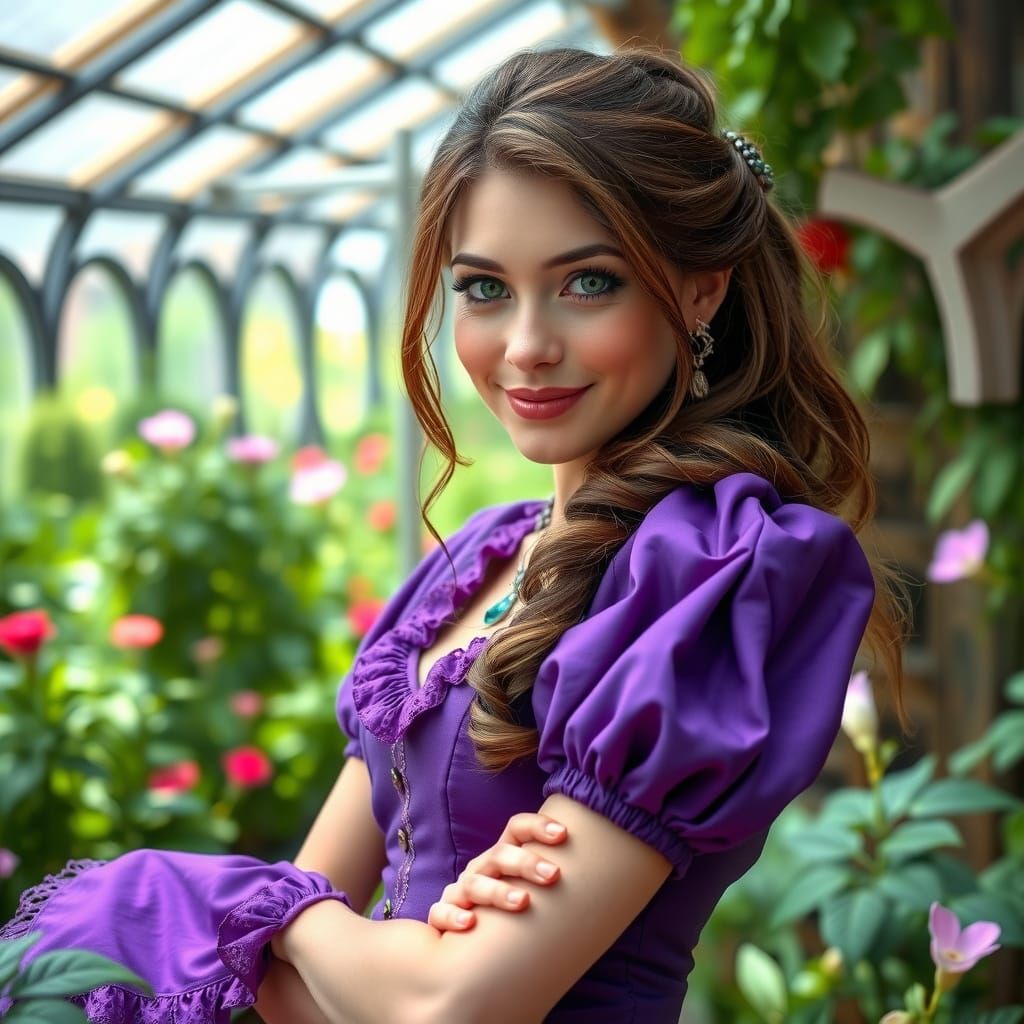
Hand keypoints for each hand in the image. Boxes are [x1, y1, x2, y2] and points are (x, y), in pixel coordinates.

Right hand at [427, 812, 566, 931]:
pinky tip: (470, 924)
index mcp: (505, 856)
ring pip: (475, 882)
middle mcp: (483, 868)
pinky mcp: (442, 917)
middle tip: (553, 876)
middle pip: (501, 854)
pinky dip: (454, 916)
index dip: (538, 826)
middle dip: (527, 862)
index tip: (564, 835)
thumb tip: (615, 883)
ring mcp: (462, 892)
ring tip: (522, 902)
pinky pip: (442, 913)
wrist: (471, 943)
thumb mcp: (534, 891)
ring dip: (498, 891)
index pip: (517, 828)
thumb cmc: (513, 913)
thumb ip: (558, 882)